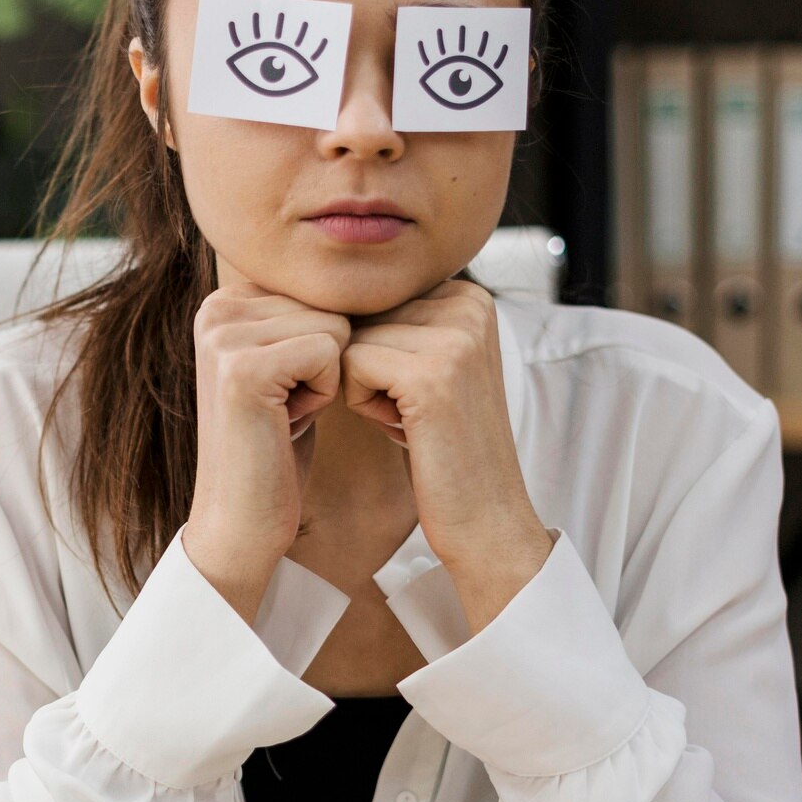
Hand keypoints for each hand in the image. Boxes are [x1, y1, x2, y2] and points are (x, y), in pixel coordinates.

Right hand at [183, 274, 352, 620]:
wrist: (242, 518)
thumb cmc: (277, 446)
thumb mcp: (291, 365)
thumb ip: (307, 315)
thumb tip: (373, 270)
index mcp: (226, 298)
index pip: (323, 290)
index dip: (327, 346)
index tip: (288, 388)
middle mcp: (217, 307)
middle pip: (331, 306)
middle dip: (327, 362)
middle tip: (286, 407)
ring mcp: (224, 335)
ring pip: (336, 327)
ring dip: (327, 379)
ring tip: (285, 413)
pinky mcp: (242, 366)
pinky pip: (330, 352)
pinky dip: (324, 394)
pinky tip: (288, 421)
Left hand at [341, 280, 553, 628]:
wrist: (484, 515)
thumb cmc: (442, 445)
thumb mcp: (424, 363)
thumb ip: (393, 318)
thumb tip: (316, 286)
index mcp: (468, 294)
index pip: (372, 299)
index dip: (377, 353)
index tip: (420, 391)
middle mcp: (468, 302)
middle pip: (359, 317)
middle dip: (369, 369)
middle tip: (416, 411)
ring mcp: (455, 336)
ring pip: (349, 342)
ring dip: (366, 389)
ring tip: (414, 419)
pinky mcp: (432, 374)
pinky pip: (350, 368)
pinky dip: (363, 405)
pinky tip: (406, 428)